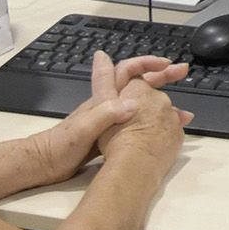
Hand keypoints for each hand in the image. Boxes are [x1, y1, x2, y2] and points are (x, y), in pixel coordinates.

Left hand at [60, 50, 189, 173]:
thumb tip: (133, 102)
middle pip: (138, 84)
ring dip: (162, 102)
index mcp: (102, 100)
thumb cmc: (60, 146)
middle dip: (161, 76)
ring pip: (142, 104)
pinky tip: (164, 133)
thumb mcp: (83, 129)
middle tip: (182, 72)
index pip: (126, 71)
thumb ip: (106, 114)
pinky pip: (139, 124)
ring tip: (182, 110)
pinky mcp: (112, 136)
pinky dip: (154, 125)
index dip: (146, 64)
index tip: (165, 65)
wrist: (46, 165)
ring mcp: (111, 120)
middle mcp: (109, 106)